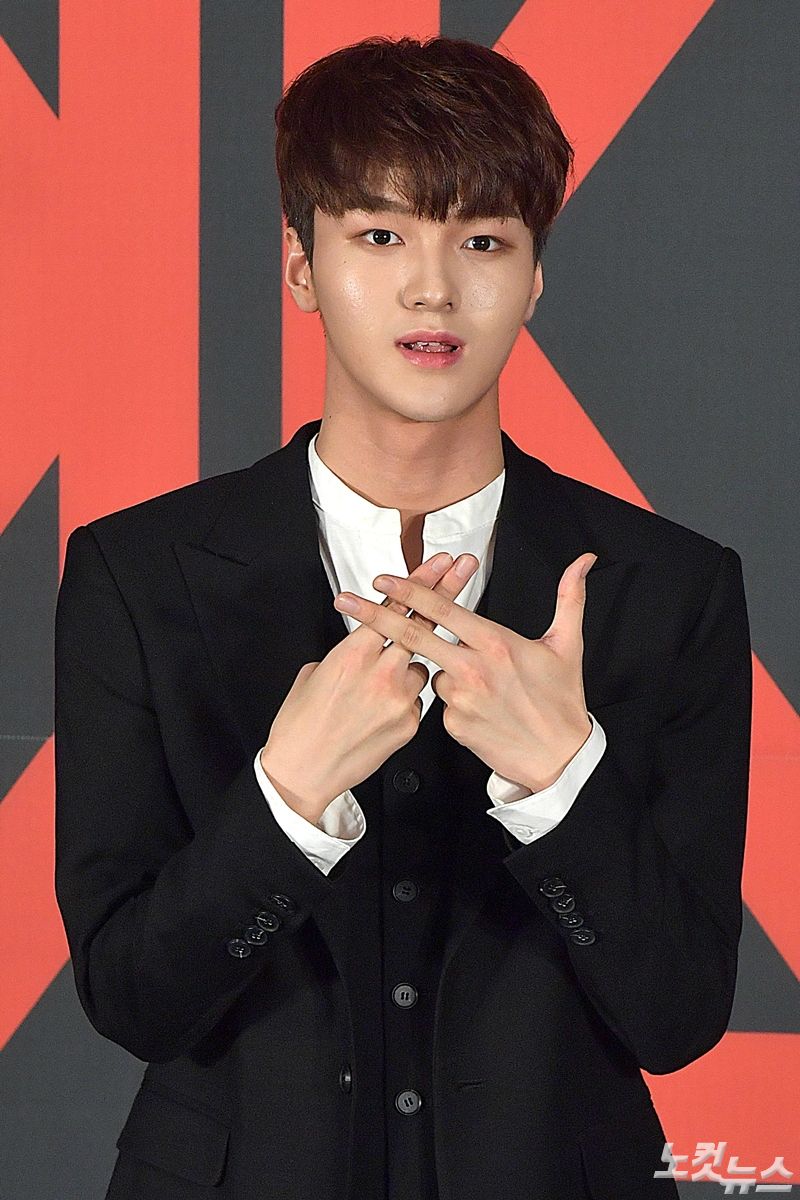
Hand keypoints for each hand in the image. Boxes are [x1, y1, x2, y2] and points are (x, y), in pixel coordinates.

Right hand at [259, 551, 480, 822]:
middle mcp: (383, 671)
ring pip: (419, 669)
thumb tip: (363, 648)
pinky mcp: (411, 724)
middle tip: (464, 567)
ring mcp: (401, 698)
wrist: (304, 770)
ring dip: (406, 670)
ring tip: (374, 694)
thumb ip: (347, 655)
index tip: (439, 562)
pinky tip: (377, 717)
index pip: (395, 607)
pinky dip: (402, 702)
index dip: (419, 580)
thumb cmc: (301, 724)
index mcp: (354, 653)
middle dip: (446, 591)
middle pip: (424, 623)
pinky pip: (415, 701)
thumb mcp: (315, 674)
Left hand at [332, 552, 596, 791]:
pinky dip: (454, 700)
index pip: (442, 609)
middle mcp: (472, 667)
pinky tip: (480, 709)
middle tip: (346, 601)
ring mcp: (460, 698)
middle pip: (412, 634)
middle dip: (374, 615)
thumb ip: (570, 597)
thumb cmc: (562, 701)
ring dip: (443, 671)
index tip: (382, 579)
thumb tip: (583, 561)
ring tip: (484, 687)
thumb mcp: (568, 644)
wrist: (559, 758)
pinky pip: (442, 703)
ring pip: (432, 672)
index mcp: (495, 642)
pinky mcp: (453, 724)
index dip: (409, 591)